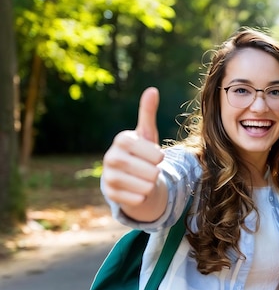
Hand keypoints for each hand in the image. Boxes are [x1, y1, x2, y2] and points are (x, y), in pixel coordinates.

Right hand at [101, 87, 164, 205]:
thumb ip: (148, 113)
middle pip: (150, 172)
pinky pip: (137, 199)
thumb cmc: (141, 152)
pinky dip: (143, 197)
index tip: (156, 156)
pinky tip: (140, 191)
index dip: (158, 157)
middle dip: (155, 173)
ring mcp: (108, 176)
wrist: (128, 176)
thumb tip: (152, 90)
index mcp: (122, 140)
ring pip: (144, 186)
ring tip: (145, 180)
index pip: (153, 153)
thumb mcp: (146, 133)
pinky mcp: (110, 194)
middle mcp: (111, 157)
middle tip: (150, 170)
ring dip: (150, 185)